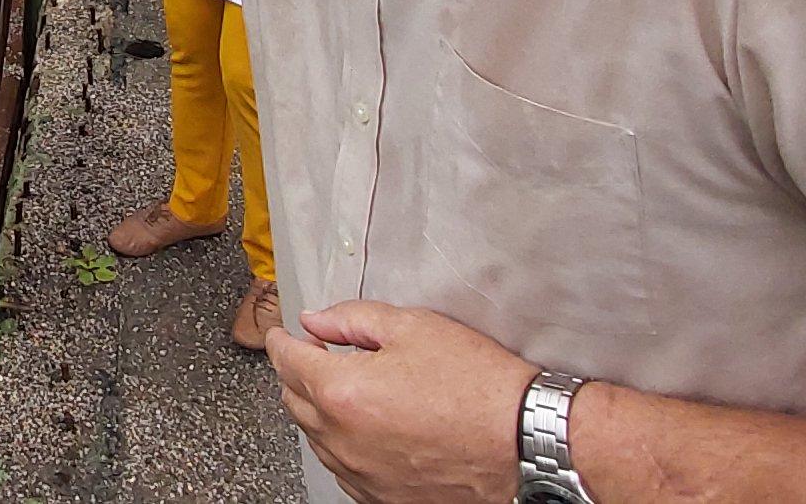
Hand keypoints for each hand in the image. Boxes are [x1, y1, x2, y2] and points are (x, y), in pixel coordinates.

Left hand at [266, 300, 541, 503]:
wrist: (524, 441)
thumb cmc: (479, 386)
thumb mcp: (415, 328)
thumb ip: (353, 320)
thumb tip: (317, 321)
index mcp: (343, 392)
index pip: (288, 360)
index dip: (281, 341)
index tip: (282, 334)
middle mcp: (342, 439)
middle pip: (293, 400)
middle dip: (296, 373)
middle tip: (313, 355)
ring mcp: (360, 473)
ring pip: (315, 437)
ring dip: (318, 410)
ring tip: (345, 389)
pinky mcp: (381, 496)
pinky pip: (342, 467)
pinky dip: (342, 444)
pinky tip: (364, 428)